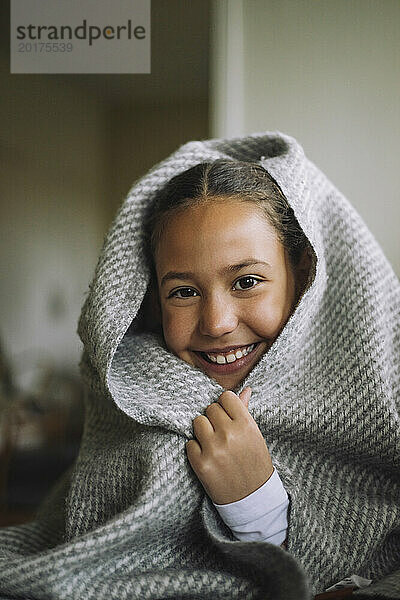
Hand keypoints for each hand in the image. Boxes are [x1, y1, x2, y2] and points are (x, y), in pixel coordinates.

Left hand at [186, 387, 273, 503]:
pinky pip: (189, 443)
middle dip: (215, 419)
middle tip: (222, 434)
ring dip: (203, 431)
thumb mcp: (255, 436)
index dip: (226, 406)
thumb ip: (245, 412)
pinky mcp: (200, 464)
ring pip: (198, 422)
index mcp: (246, 425)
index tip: (228, 416)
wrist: (253, 499)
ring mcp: (213, 449)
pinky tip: (208, 457)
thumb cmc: (255, 463)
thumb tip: (244, 389)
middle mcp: (229, 434)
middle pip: (210, 409)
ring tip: (214, 443)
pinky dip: (196, 449)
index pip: (226, 397)